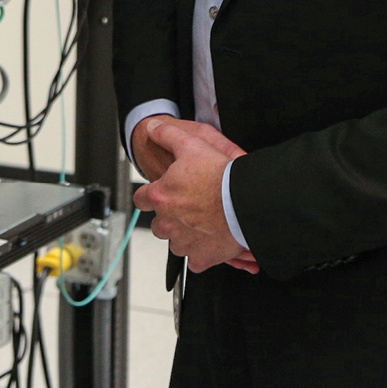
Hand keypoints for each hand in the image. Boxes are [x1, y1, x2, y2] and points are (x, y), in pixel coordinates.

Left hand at [133, 119, 258, 275]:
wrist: (245, 201)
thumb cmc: (220, 175)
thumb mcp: (191, 144)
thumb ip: (167, 135)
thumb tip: (152, 127)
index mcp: (161, 197)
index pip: (141, 199)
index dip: (148, 196)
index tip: (156, 196)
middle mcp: (168, 223)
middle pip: (158, 224)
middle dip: (169, 218)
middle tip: (187, 208)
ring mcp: (184, 243)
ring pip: (176, 243)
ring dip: (184, 235)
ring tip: (201, 223)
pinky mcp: (201, 258)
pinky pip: (195, 260)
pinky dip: (202, 253)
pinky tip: (212, 241)